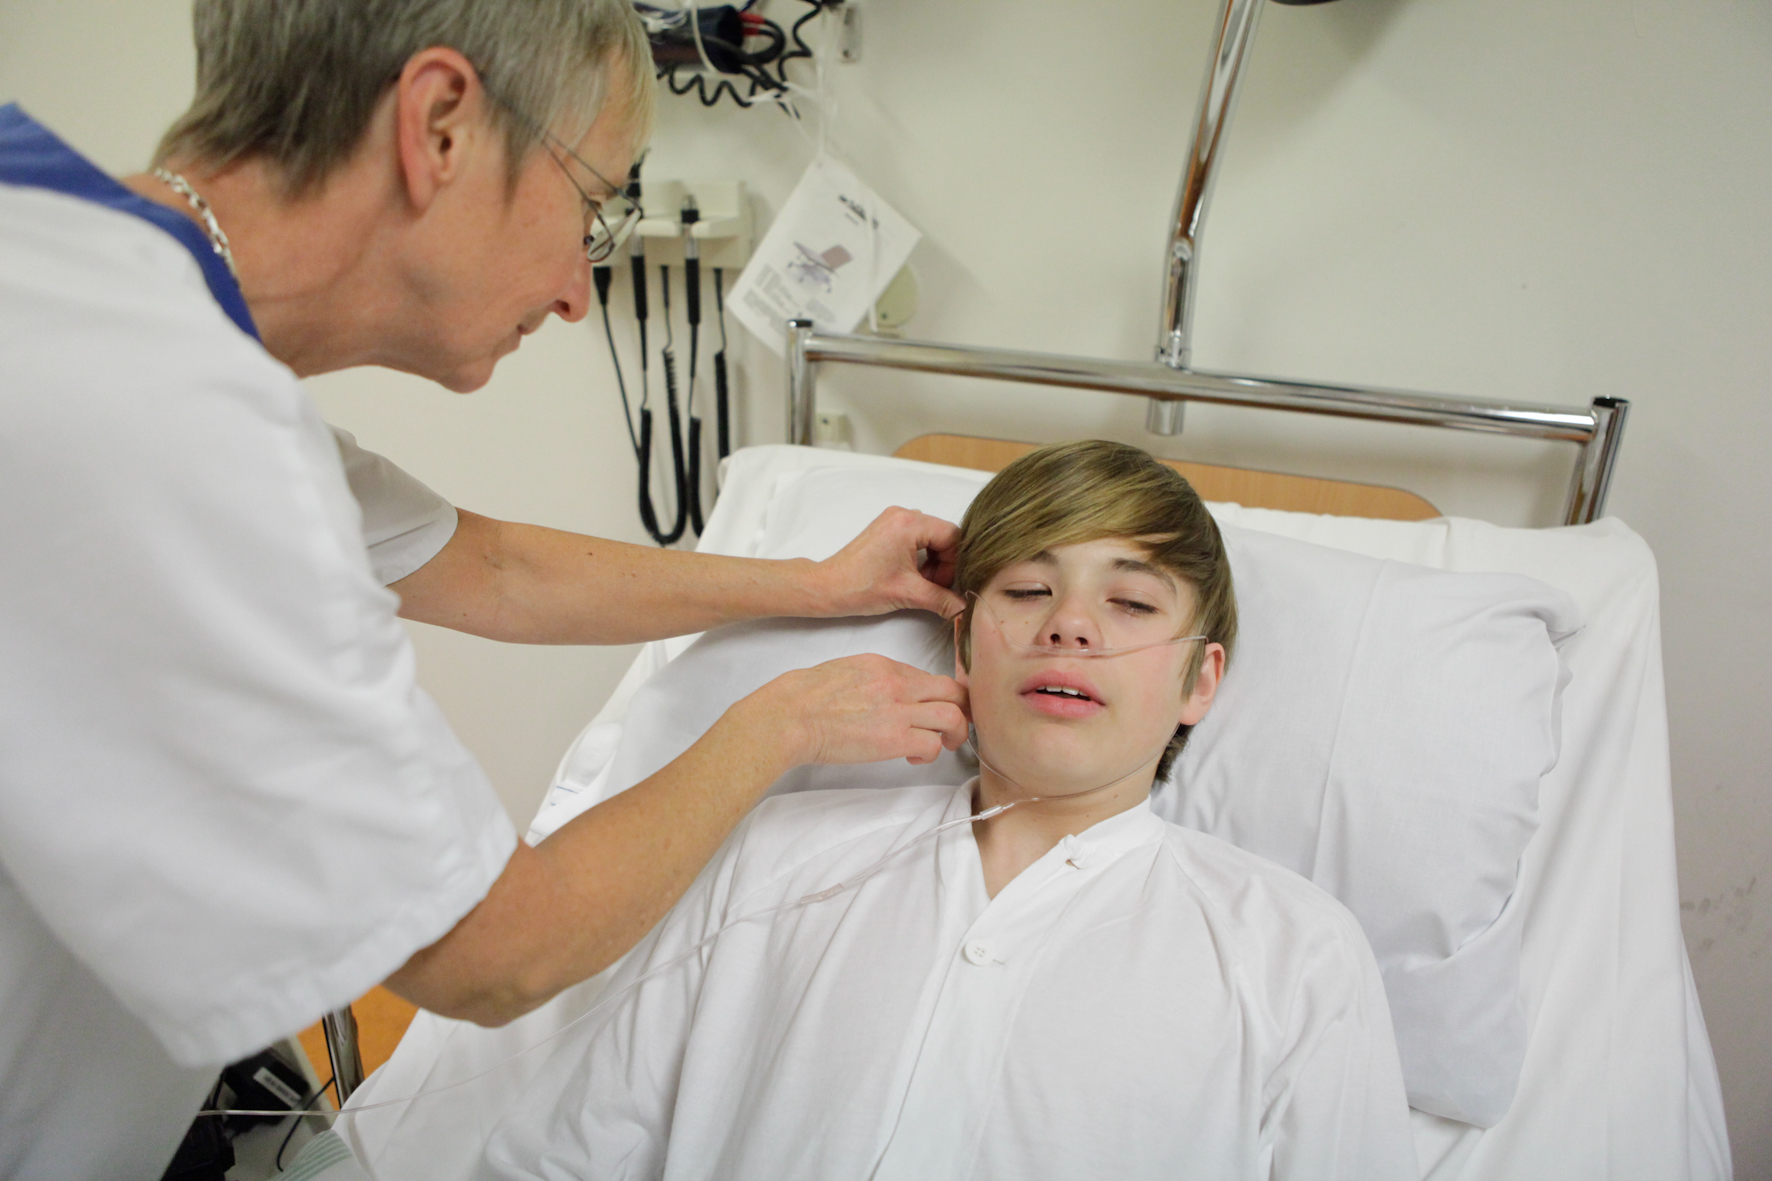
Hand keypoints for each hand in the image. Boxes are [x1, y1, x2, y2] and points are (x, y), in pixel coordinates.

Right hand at [735, 653, 969, 768]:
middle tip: (954, 727)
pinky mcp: (894, 738)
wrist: (790, 716)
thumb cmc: (805, 698)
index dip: (939, 697)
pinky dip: (930, 754)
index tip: (934, 711)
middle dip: (962, 710)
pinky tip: (913, 757)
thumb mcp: (845, 670)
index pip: (930, 677)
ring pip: (953, 716)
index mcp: (884, 664)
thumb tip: (886, 694)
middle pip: (954, 691)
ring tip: (942, 745)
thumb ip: (873, 678)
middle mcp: (897, 683)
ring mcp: (898, 709)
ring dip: (954, 733)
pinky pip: (932, 744)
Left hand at [814, 507, 964, 620]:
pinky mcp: (888, 529)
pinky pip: (917, 540)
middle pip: (944, 536)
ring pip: (932, 539)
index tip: (946, 584)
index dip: (956, 562)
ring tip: (921, 583)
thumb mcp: (908, 594)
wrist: (827, 587)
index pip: (953, 536)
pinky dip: (921, 558)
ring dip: (934, 563)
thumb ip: (942, 600)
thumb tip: (965, 608)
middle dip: (945, 563)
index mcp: (910, 523)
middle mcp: (903, 514)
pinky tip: (912, 577)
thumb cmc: (862, 587)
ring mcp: (894, 520)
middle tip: (934, 586)